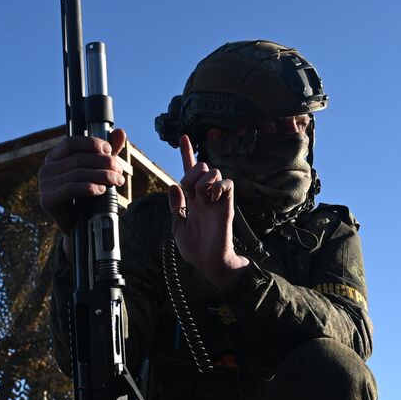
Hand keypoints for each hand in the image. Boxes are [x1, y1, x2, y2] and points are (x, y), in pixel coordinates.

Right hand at [37, 128, 130, 235]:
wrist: (76, 226)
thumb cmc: (84, 196)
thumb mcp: (97, 170)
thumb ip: (107, 153)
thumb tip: (121, 132)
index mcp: (54, 158)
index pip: (71, 143)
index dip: (92, 143)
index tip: (109, 150)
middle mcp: (47, 169)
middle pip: (79, 159)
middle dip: (104, 163)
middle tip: (120, 171)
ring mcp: (45, 184)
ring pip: (79, 173)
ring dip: (103, 176)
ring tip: (117, 181)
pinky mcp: (48, 199)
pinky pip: (71, 189)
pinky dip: (90, 188)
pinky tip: (102, 190)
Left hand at [167, 136, 249, 289]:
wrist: (208, 261)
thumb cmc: (194, 247)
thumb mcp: (178, 224)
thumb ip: (176, 205)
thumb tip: (173, 185)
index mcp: (192, 199)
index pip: (189, 172)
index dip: (187, 154)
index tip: (184, 137)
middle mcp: (205, 196)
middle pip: (202, 166)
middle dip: (191, 173)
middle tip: (190, 194)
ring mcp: (217, 199)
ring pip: (214, 171)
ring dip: (203, 181)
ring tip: (201, 198)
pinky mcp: (227, 205)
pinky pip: (227, 183)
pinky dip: (218, 186)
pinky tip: (211, 199)